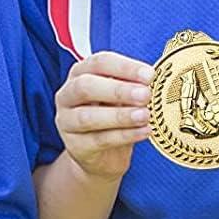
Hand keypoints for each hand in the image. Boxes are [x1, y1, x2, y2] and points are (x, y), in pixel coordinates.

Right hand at [55, 51, 152, 179]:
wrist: (102, 155)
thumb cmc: (112, 116)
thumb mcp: (121, 97)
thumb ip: (132, 87)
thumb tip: (151, 80)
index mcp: (80, 74)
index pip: (98, 63)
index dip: (124, 67)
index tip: (149, 75)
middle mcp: (68, 95)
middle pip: (85, 86)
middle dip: (117, 90)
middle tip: (144, 95)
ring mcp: (67, 121)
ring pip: (87, 116)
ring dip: (119, 115)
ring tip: (145, 115)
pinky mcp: (75, 145)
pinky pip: (98, 139)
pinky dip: (124, 135)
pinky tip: (144, 131)